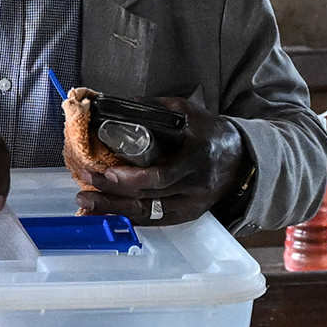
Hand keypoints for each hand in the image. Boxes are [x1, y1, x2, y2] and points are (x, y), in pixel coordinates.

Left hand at [72, 95, 245, 227]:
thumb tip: (119, 105)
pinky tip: (106, 213)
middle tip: (85, 185)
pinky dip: (128, 218)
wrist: (241, 158)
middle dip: (112, 193)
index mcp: (197, 157)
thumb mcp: (188, 112)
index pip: (162, 176)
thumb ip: (155, 109)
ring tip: (87, 202)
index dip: (131, 178)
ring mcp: (193, 205)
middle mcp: (196, 186)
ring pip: (149, 214)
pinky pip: (155, 221)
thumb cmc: (210, 132)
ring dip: (114, 209)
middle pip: (149, 197)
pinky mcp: (188, 215)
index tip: (106, 171)